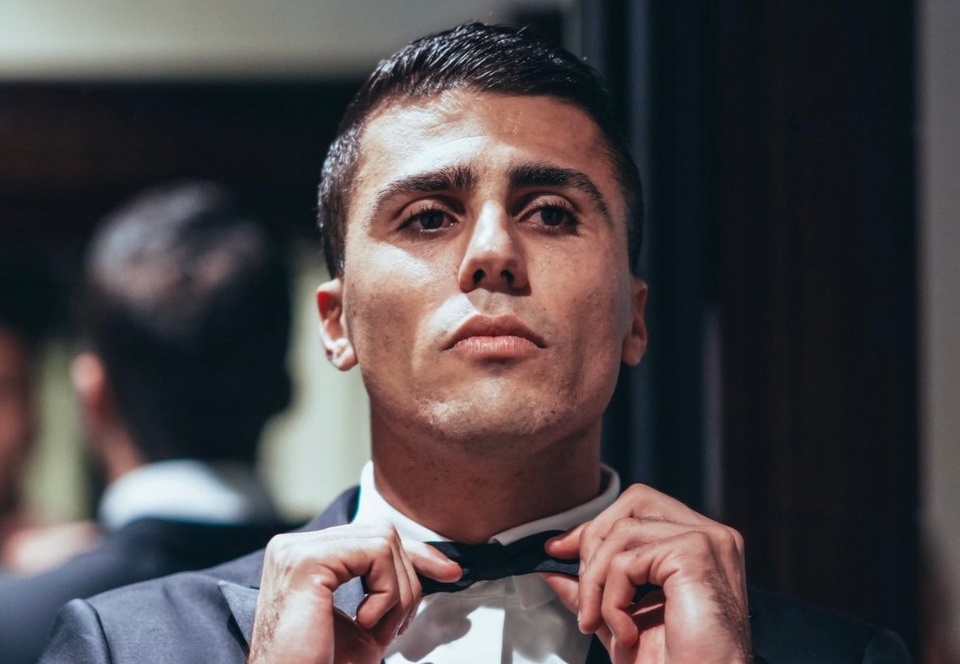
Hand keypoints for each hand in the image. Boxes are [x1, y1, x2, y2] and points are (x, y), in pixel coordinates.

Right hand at [247, 524, 461, 663]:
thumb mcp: (368, 620)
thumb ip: (388, 586)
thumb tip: (439, 565)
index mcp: (306, 557)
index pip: (371, 538)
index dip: (416, 554)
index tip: (449, 572)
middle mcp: (295, 546)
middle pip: (382, 535)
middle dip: (407, 582)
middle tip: (395, 627)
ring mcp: (297, 550)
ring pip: (383, 542)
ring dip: (397, 593)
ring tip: (377, 629)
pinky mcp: (306, 561)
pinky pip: (376, 554)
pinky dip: (387, 592)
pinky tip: (365, 622)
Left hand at [542, 484, 750, 663]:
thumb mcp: (620, 618)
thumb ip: (593, 586)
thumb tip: (552, 563)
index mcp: (700, 544)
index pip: (640, 508)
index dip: (595, 526)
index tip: (557, 550)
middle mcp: (710, 534)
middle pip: (633, 502)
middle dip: (593, 542)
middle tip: (583, 594)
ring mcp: (707, 540)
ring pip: (622, 532)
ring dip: (596, 582)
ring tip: (599, 623)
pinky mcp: (694, 553)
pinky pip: (627, 561)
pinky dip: (612, 599)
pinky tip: (624, 632)